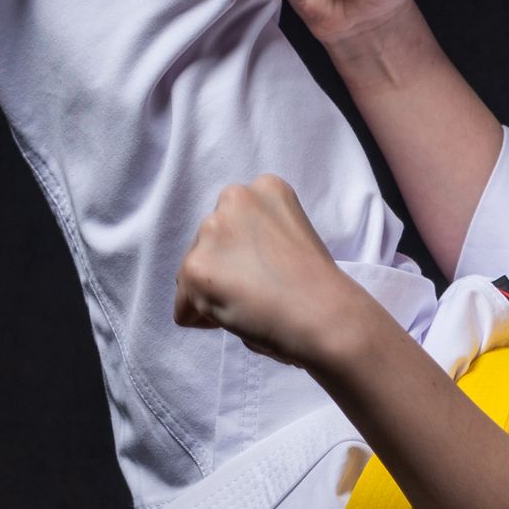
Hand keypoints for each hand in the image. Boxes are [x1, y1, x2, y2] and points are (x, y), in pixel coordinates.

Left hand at [174, 175, 360, 366]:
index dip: (246, 255)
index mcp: (265, 187)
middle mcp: (235, 197)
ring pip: (191, 274)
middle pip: (206, 244)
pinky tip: (240, 316)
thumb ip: (259, 238)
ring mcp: (211, 230)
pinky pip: (183, 307)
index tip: (272, 270)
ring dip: (214, 293)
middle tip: (260, 291)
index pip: (231, 224)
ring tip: (252, 304)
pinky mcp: (195, 267)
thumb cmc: (319, 288)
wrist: (326, 315)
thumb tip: (230, 269)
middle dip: (224, 271)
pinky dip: (204, 320)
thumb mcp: (292, 236)